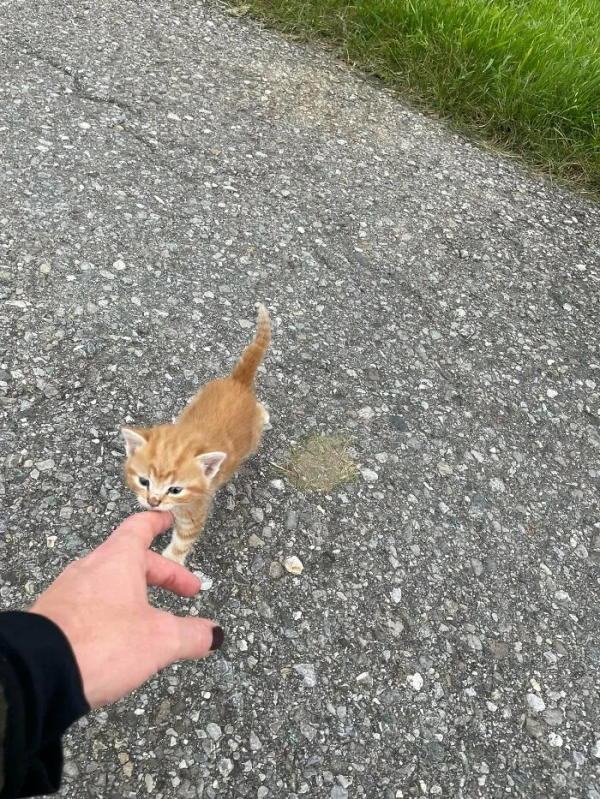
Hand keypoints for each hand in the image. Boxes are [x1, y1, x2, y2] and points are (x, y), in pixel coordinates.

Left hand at [30, 511, 221, 708]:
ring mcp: (67, 593)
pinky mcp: (53, 618)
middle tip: (184, 592)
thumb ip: (190, 635)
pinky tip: (118, 637)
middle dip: (160, 575)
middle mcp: (90, 569)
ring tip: (152, 619)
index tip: (168, 520)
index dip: (158, 523)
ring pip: (108, 583)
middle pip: (129, 559)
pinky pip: (88, 605)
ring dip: (134, 595)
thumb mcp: (159, 640)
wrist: (39, 675)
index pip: (140, 528)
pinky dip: (110, 612)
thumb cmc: (100, 644)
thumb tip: (213, 634)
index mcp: (117, 560)